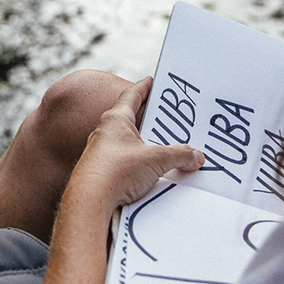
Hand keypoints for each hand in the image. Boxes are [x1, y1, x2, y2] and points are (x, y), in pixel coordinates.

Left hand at [62, 77, 202, 216]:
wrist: (88, 202)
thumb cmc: (115, 172)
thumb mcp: (155, 160)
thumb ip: (179, 155)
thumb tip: (195, 156)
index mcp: (115, 120)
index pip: (131, 95)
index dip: (144, 87)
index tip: (151, 81)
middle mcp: (104, 132)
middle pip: (129, 118)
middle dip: (147, 118)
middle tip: (164, 116)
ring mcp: (100, 152)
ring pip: (125, 141)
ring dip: (142, 143)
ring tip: (161, 147)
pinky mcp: (99, 171)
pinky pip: (121, 160)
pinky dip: (135, 161)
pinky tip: (147, 172)